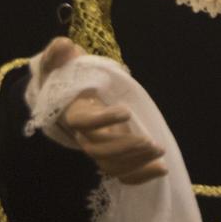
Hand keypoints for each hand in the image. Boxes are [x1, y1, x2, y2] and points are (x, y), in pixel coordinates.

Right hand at [32, 37, 166, 185]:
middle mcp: (83, 135)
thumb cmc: (70, 77)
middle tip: (152, 142)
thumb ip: (59, 52)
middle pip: (99, 150)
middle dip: (126, 148)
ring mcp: (96, 148)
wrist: (71, 96)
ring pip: (111, 166)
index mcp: (73, 112)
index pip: (84, 122)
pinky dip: (141, 175)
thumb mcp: (63, 61)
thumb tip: (65, 46)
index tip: (127, 110)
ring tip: (159, 152)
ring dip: (136, 162)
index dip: (104, 120)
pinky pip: (122, 173)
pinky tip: (161, 169)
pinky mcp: (109, 156)